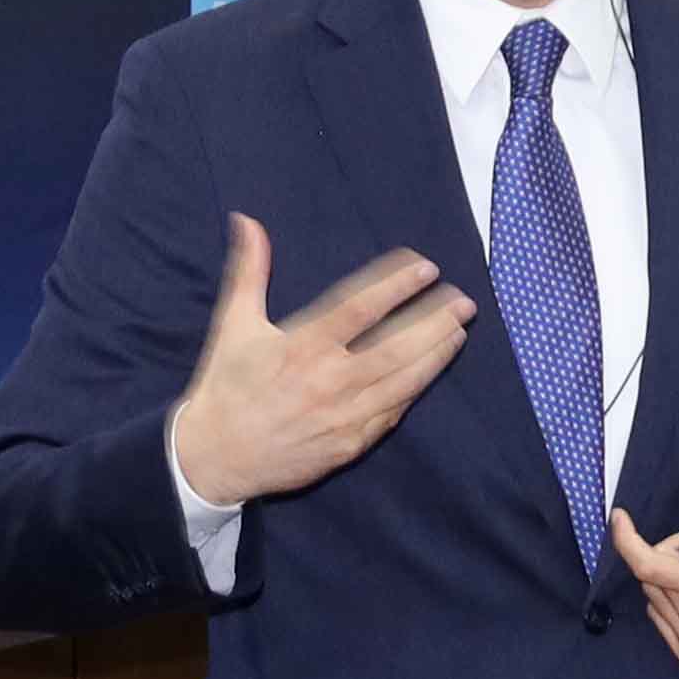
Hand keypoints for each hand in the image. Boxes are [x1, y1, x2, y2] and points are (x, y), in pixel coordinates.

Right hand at [166, 219, 473, 508]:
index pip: (360, 309)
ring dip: (435, 354)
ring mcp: (343, 416)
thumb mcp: (233, 325)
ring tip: (460, 330)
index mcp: (301, 347)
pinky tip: (432, 369)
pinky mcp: (350, 445)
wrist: (213, 458)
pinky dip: (415, 390)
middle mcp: (328, 381)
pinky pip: (392, 413)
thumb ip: (249, 271)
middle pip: (395, 346)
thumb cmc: (226, 386)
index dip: (397, 286)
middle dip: (434, 321)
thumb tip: (246, 220)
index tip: (426, 268)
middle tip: (465, 300)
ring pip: (403, 381)